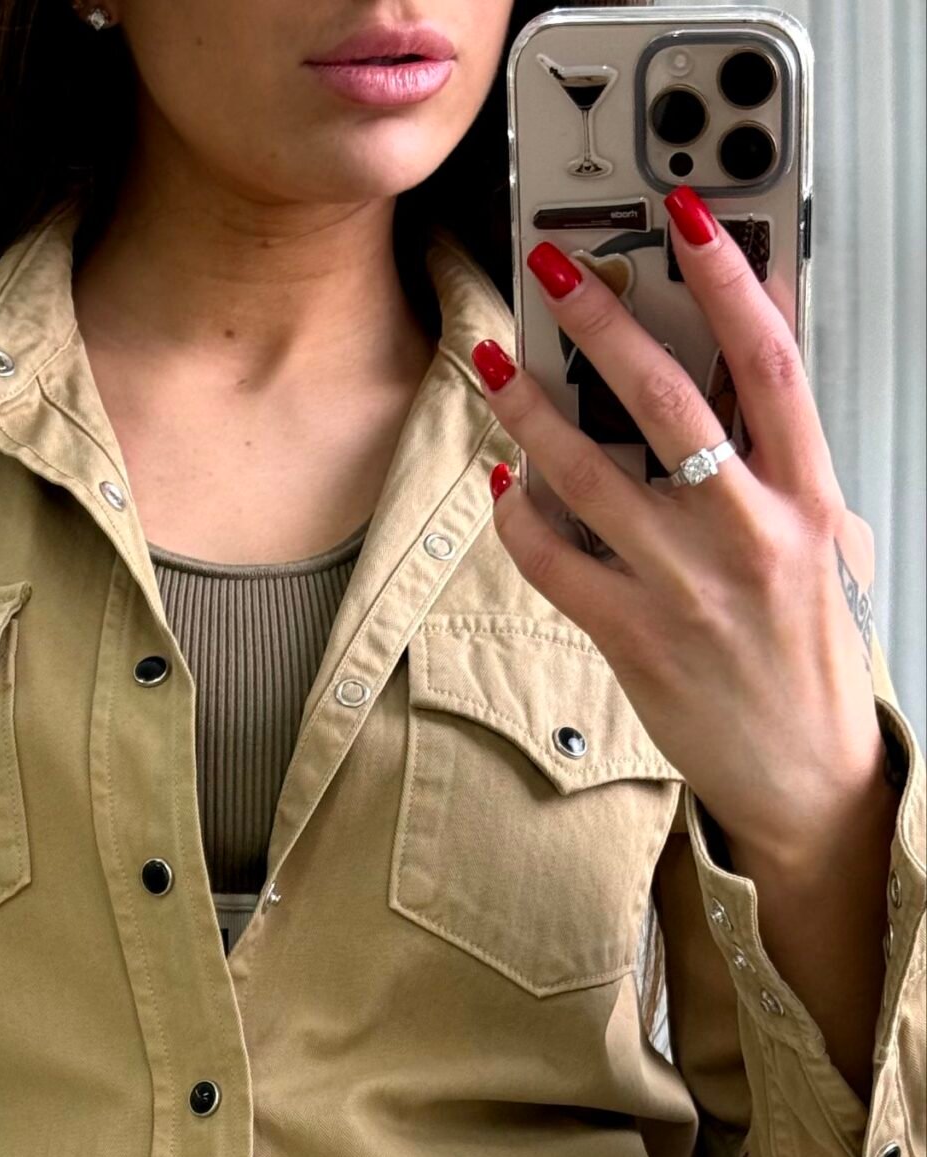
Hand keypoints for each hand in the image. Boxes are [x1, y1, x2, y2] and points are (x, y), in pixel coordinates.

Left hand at [469, 186, 890, 871]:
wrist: (804, 769)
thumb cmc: (813, 654)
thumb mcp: (830, 543)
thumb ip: (787, 467)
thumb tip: (739, 384)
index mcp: (809, 499)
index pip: (771, 362)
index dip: (728, 278)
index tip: (686, 218)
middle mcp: (749, 534)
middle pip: (668, 401)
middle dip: (604, 322)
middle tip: (556, 270)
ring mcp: (687, 588)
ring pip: (591, 476)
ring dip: (532, 412)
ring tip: (496, 365)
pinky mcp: (635, 638)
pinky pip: (557, 562)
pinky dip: (521, 518)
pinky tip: (505, 485)